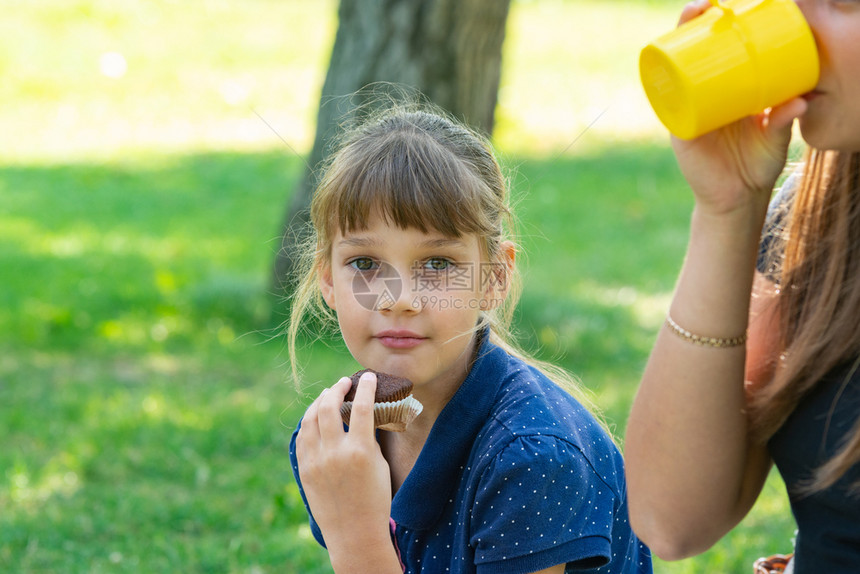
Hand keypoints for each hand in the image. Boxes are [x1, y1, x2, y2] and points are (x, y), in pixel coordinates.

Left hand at [295, 372, 393, 556]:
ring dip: (320, 402)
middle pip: (330, 407)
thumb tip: (361, 416)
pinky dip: (309, 422)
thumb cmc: (375, 500)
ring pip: (311, 419)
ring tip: (328, 394)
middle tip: (344, 383)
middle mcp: (335, 453)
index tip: (369, 378)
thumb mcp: (379, 465)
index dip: (366, 388)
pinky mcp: (304, 470)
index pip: (362, 407)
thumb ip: (368, 439)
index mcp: (360, 451)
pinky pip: (302, 437)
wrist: (354, 533)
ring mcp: (316, 461)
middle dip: (337, 389)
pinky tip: (315, 416)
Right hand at [670, 0, 807, 216]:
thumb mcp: (774, 136)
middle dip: (692, 25)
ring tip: (686, 23)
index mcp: (725, 92)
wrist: (736, 198)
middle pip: (691, 54)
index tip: (725, 7)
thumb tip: (800, 100)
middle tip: (703, 6)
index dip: (718, 29)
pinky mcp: (678, 128)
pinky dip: (661, 84)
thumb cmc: (756, 164)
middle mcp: (702, 97)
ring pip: (675, 71)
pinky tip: (659, 63)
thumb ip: (784, 118)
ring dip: (673, 44)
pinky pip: (665, 103)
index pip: (718, 54)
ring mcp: (686, 110)